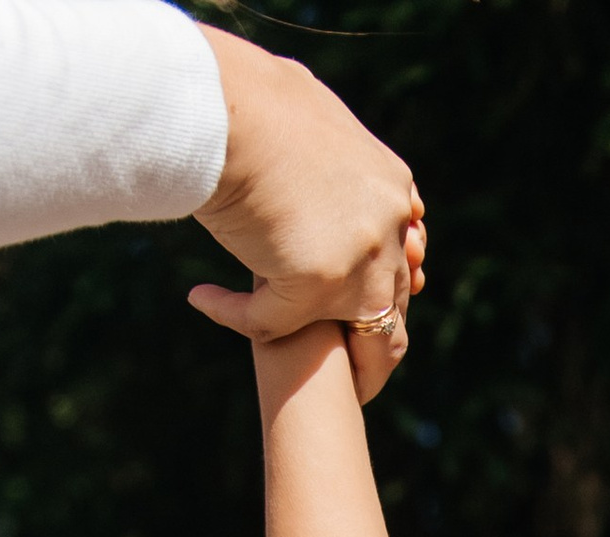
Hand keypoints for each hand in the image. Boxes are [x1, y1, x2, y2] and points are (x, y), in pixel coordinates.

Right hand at [187, 30, 424, 351]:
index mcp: (390, 185)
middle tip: (347, 360)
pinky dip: (236, 315)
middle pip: (393, 300)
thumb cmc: (251, 95)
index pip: (403, 249)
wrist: (228, 102)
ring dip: (337, 357)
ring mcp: (358, 259)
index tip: (359, 294)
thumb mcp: (308, 112)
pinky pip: (275, 323)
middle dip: (368, 332)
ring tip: (307, 369)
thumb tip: (310, 132)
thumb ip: (324, 143)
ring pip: (361, 334)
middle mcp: (387, 226)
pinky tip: (206, 299)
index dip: (382, 277)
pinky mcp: (315, 284)